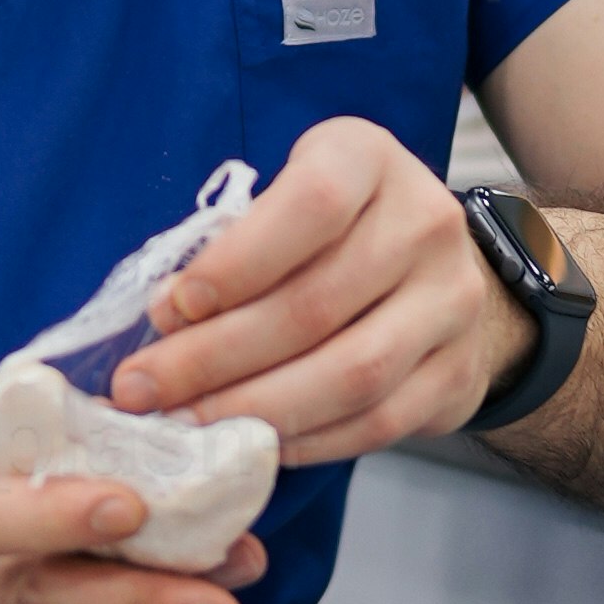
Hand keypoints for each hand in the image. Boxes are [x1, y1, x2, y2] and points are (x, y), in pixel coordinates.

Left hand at [108, 116, 523, 460]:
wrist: (438, 271)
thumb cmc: (331, 231)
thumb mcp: (285, 203)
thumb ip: (234, 247)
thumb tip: (168, 316)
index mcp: (369, 160)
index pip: (311, 206)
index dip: (236, 263)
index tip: (170, 309)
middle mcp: (425, 223)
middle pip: (316, 305)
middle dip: (214, 358)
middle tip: (143, 390)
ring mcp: (453, 301)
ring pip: (351, 374)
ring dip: (255, 409)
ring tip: (187, 424)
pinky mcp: (460, 370)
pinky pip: (377, 421)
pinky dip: (307, 440)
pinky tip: (253, 443)